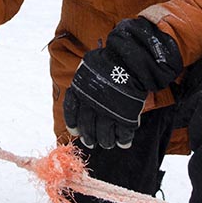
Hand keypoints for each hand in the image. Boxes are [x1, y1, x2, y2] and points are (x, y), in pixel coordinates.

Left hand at [63, 18, 182, 149]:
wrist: (130, 59)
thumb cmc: (108, 63)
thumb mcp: (88, 71)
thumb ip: (83, 88)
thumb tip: (79, 102)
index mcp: (80, 91)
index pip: (72, 113)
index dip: (73, 125)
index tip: (76, 132)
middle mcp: (91, 103)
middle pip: (88, 127)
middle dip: (90, 138)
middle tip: (92, 142)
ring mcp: (108, 111)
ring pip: (104, 134)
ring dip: (106, 141)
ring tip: (108, 143)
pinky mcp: (126, 115)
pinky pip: (123, 133)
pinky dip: (124, 139)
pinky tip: (124, 142)